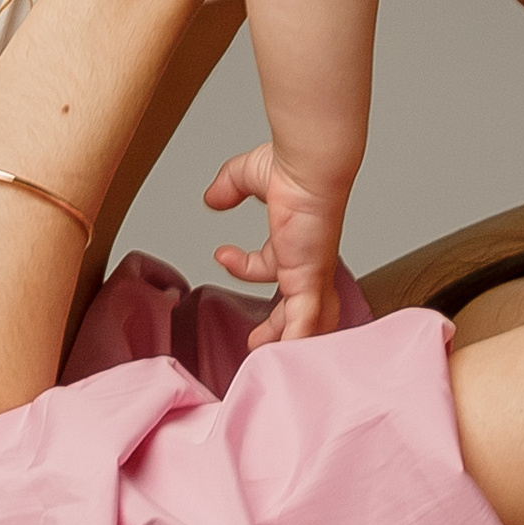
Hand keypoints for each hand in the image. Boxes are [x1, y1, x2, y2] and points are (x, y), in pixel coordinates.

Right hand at [205, 143, 346, 346]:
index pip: (270, 266)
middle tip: (259, 341)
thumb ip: (230, 187)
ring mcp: (312, 273)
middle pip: (297, 305)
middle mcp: (308, 261)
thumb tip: (211, 197)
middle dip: (279, 327)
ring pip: (307, 320)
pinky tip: (282, 360)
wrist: (312, 164)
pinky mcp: (311, 280)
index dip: (243, 267)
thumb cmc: (292, 165)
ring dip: (289, 341)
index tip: (220, 253)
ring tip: (266, 358)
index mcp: (296, 241)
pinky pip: (304, 321)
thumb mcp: (249, 176)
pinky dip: (295, 342)